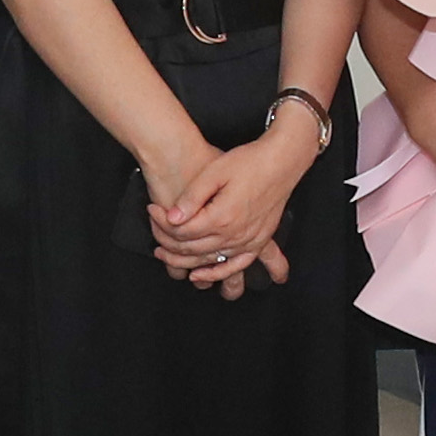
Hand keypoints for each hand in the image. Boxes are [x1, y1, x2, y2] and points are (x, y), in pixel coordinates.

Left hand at [150, 122, 311, 295]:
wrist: (282, 161)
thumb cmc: (250, 162)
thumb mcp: (215, 172)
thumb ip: (192, 197)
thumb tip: (172, 217)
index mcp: (221, 217)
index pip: (181, 230)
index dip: (162, 222)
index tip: (153, 209)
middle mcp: (235, 234)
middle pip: (191, 248)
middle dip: (167, 241)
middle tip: (154, 228)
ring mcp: (248, 241)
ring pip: (208, 261)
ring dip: (184, 260)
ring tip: (165, 253)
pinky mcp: (257, 242)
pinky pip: (234, 266)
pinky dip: (215, 274)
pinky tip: (200, 274)